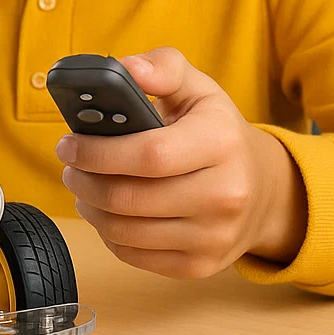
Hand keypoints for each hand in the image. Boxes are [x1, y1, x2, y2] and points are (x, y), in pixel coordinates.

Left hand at [56, 47, 307, 278]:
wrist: (264, 190)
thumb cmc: (217, 131)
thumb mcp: (198, 89)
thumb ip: (162, 67)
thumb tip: (127, 68)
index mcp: (220, 141)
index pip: (149, 154)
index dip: (98, 152)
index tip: (69, 144)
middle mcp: (224, 194)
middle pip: (130, 198)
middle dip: (85, 181)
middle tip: (69, 167)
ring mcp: (213, 236)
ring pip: (126, 232)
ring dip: (91, 208)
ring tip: (83, 187)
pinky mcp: (200, 266)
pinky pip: (134, 256)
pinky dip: (108, 234)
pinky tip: (106, 212)